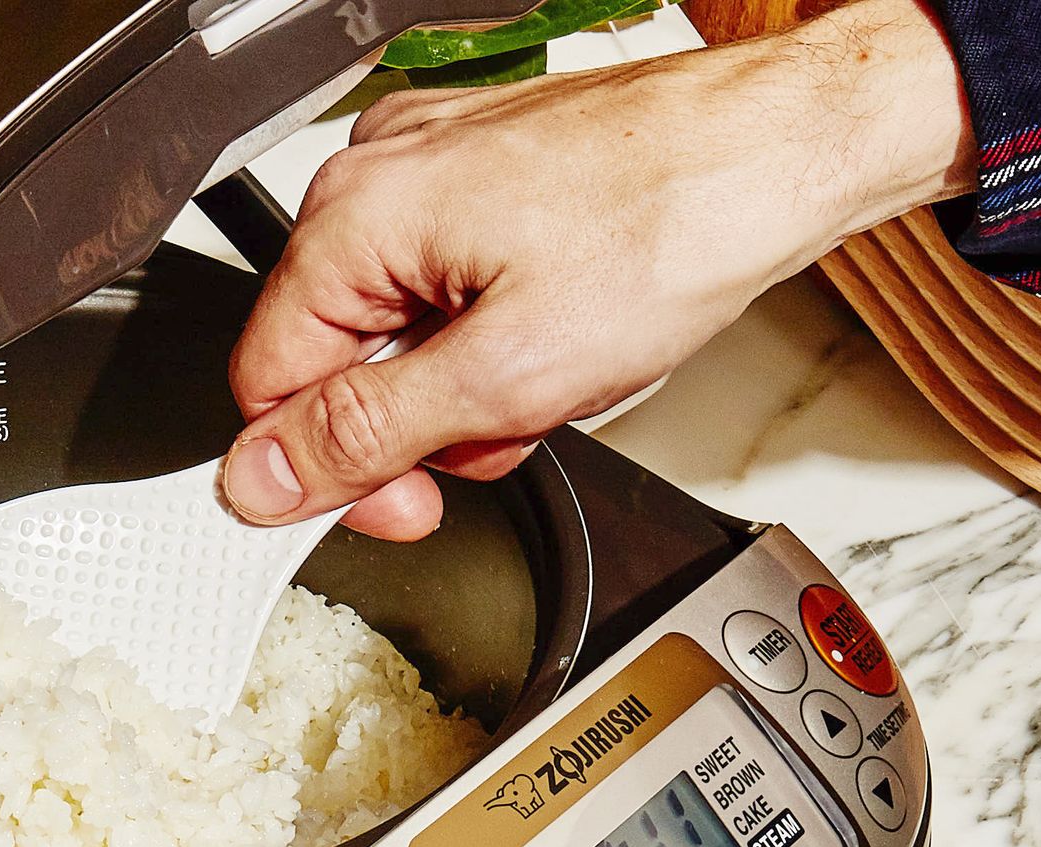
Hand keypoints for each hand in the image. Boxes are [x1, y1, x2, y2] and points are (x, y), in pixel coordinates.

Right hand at [219, 0, 976, 538]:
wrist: (781, 150)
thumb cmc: (672, 226)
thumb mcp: (505, 376)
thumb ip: (364, 437)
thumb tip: (258, 480)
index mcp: (353, 218)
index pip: (269, 386)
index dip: (335, 470)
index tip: (410, 503)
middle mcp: (378, 177)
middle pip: (340, 361)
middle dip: (428, 421)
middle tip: (515, 423)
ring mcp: (434, 168)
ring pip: (405, 333)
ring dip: (479, 382)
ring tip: (565, 361)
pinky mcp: (488, 175)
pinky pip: (455, 287)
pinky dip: (507, 331)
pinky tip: (570, 324)